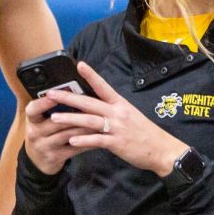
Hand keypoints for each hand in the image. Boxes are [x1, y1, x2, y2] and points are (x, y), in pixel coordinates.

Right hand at [23, 92, 96, 174]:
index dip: (43, 103)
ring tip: (99, 120)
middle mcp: (34, 133)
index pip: (33, 109)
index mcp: (32, 120)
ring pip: (67, 134)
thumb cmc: (44, 132)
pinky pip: (74, 149)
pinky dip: (87, 142)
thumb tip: (71, 90)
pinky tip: (98, 137)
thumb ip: (51, 107)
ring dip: (84, 127)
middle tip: (92, 105)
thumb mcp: (41, 120)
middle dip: (75, 114)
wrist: (38, 159)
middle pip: (55, 122)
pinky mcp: (55, 157)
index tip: (53, 95)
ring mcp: (44, 147)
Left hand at [45, 61, 186, 175]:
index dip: (90, 75)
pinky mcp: (117, 143)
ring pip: (89, 120)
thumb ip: (112, 110)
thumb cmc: (144, 132)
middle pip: (89, 102)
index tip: (79, 64)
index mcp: (120, 103)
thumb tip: (94, 105)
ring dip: (70, 119)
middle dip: (68, 97)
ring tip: (54, 117)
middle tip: (51, 93)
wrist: (162, 149)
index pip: (103, 86)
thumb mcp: (130, 115)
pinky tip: (71, 140)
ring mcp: (117, 127)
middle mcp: (117, 112)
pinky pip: (97, 140)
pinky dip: (84, 140)